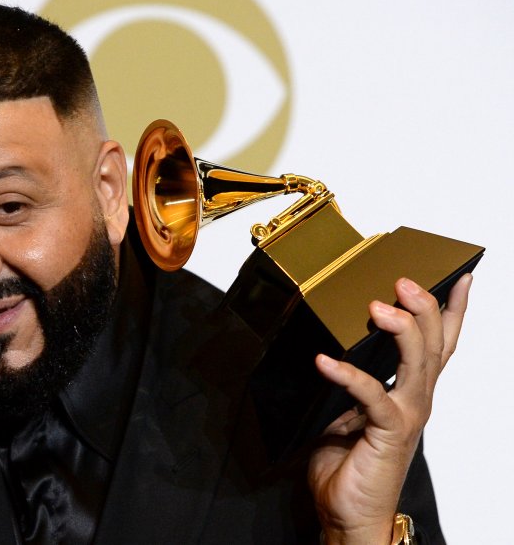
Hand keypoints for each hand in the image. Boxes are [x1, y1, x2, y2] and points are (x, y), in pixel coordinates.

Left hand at [308, 274, 472, 543]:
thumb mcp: (344, 410)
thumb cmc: (347, 464)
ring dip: (402, 331)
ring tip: (380, 306)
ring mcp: (405, 416)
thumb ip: (347, 382)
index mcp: (409, 392)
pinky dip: (349, 376)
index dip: (452, 311)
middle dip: (424, 308)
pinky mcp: (387, 433)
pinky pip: (373, 397)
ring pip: (417, 364)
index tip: (461, 277)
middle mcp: (415, 400)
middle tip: (406, 281)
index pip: (439, 345)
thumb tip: (330, 345)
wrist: (347, 512)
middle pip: (433, 346)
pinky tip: (327, 362)